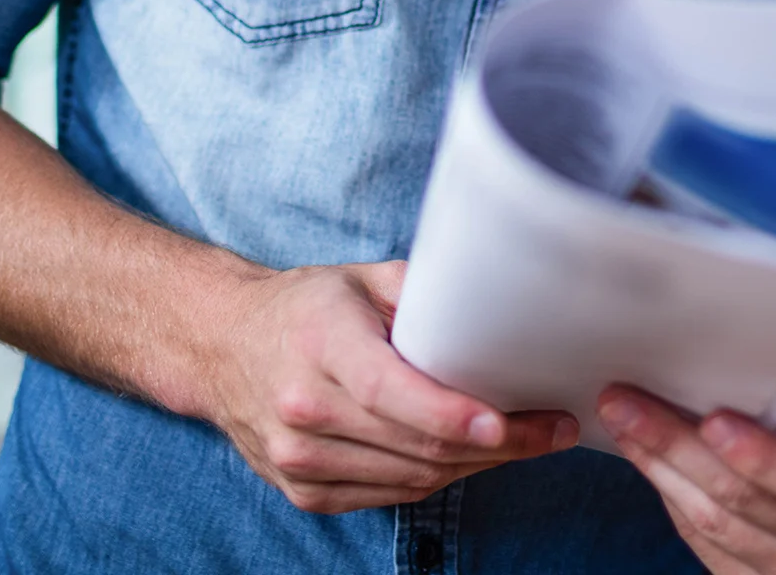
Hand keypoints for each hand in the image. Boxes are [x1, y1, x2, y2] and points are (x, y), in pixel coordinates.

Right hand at [185, 258, 577, 513]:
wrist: (221, 348)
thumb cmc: (305, 307)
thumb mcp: (359, 279)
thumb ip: (422, 292)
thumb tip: (496, 303)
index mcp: (320, 346)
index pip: (391, 392)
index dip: (451, 413)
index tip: (507, 423)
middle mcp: (303, 408)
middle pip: (415, 442)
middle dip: (498, 443)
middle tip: (554, 429)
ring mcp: (299, 459)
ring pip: (411, 477)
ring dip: (476, 465)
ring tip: (528, 442)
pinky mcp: (304, 491)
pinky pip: (391, 495)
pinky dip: (436, 478)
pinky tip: (470, 457)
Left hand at [598, 384, 775, 573]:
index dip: (764, 457)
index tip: (713, 419)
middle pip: (746, 499)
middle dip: (677, 446)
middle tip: (627, 402)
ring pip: (719, 524)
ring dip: (661, 469)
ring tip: (623, 421)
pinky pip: (713, 549)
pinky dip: (674, 502)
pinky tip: (650, 463)